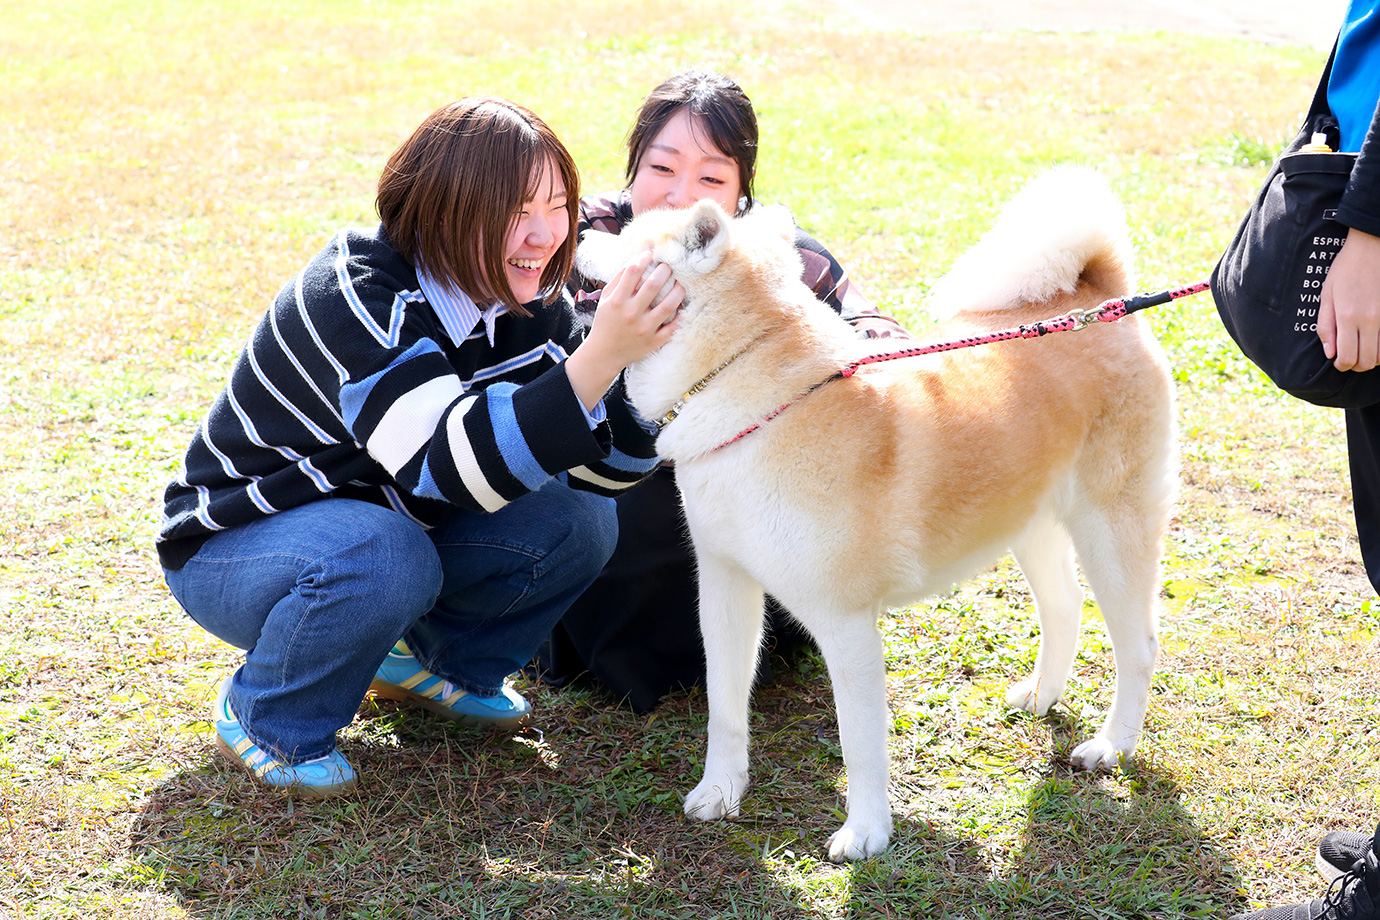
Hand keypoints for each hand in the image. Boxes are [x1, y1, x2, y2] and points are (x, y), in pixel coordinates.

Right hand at [565, 251, 683, 410]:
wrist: (604, 353)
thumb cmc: (606, 321)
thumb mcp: (606, 298)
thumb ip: (620, 279)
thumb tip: (638, 258)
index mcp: (617, 301)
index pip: (632, 272)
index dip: (644, 258)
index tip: (651, 254)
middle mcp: (631, 314)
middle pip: (653, 286)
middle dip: (665, 270)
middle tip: (669, 266)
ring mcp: (644, 329)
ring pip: (668, 306)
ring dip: (678, 291)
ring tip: (680, 284)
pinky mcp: (653, 342)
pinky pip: (673, 327)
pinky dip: (680, 315)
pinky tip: (681, 306)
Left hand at [1319, 228, 1379, 371]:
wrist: (1372, 247)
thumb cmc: (1345, 270)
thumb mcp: (1326, 296)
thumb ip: (1326, 326)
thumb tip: (1329, 353)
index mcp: (1348, 316)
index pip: (1348, 358)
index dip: (1342, 366)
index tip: (1338, 362)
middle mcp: (1370, 320)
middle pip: (1367, 361)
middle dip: (1356, 366)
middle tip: (1349, 359)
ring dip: (1371, 358)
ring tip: (1361, 349)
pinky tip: (1374, 340)